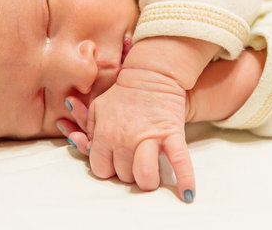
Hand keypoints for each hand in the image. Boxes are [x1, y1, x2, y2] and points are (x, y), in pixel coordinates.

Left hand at [58, 68, 194, 201]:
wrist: (149, 76)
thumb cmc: (121, 95)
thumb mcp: (97, 108)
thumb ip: (89, 130)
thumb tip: (84, 147)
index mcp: (105, 135)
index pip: (101, 169)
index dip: (107, 168)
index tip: (113, 163)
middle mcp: (125, 140)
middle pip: (123, 176)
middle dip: (127, 173)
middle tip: (132, 163)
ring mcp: (149, 139)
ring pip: (145, 176)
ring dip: (147, 180)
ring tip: (149, 177)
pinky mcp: (171, 135)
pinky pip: (180, 162)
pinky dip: (185, 180)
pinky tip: (187, 195)